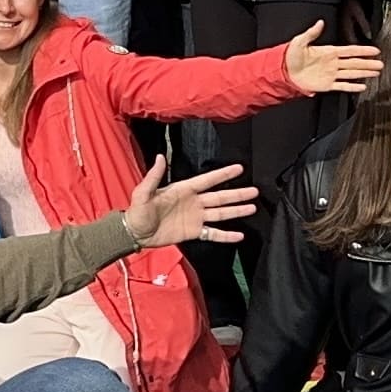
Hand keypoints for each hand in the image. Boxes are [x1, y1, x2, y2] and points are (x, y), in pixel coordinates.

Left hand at [120, 156, 255, 253]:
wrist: (135, 233)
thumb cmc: (138, 211)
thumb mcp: (143, 192)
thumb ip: (154, 176)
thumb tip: (160, 156)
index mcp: (184, 190)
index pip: (207, 180)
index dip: (223, 174)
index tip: (239, 168)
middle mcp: (193, 202)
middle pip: (220, 197)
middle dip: (237, 194)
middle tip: (254, 191)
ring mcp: (195, 218)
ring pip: (220, 213)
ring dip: (236, 211)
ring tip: (252, 208)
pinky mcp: (193, 232)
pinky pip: (212, 233)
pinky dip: (225, 235)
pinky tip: (239, 235)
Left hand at [280, 20, 378, 95]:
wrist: (282, 72)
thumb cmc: (289, 56)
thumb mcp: (299, 41)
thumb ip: (311, 33)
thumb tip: (319, 22)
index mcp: (328, 52)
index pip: (350, 50)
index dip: (363, 50)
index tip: (374, 50)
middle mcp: (332, 63)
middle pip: (355, 63)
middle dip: (368, 63)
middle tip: (380, 63)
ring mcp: (331, 74)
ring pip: (352, 73)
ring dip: (364, 73)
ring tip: (377, 72)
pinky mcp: (327, 85)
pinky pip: (342, 86)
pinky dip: (352, 86)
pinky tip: (362, 86)